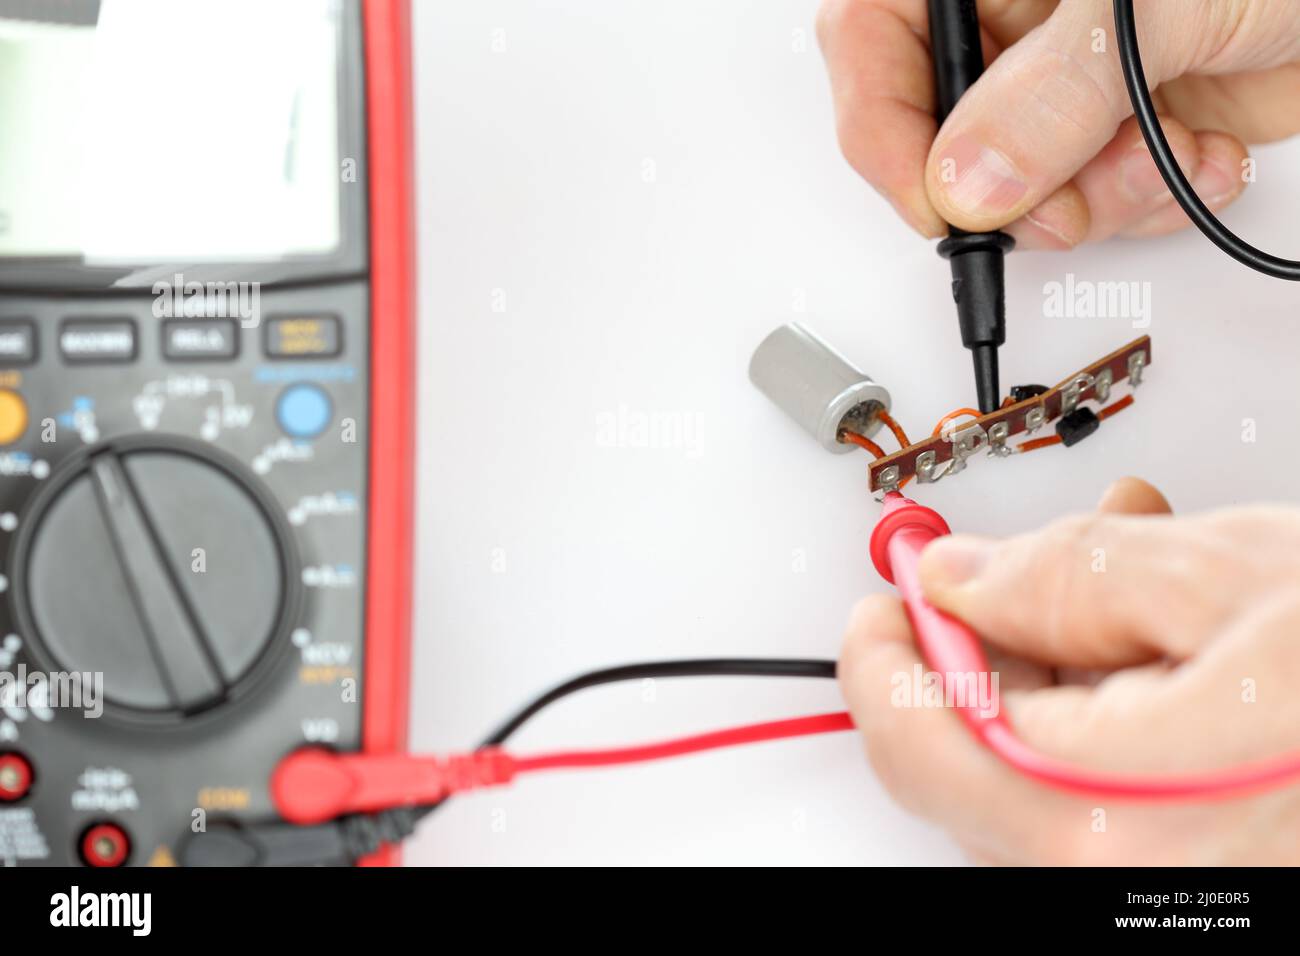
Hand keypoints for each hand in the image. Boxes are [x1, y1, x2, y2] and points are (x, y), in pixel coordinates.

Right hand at [816, 0, 1299, 247]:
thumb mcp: (1162, 2)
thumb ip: (1059, 87)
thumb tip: (967, 177)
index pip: (871, 36)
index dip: (883, 127)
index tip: (938, 200)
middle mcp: (1018, 16)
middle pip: (935, 128)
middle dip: (1008, 188)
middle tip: (1058, 201)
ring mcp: (1065, 76)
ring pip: (1011, 184)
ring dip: (1091, 203)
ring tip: (1160, 158)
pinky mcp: (1116, 125)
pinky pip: (1084, 200)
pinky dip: (1142, 203)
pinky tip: (1196, 154)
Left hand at [839, 477, 1299, 864]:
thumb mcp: (1221, 583)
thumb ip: (1062, 574)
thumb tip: (961, 579)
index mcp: (1104, 817)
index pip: (916, 742)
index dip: (884, 655)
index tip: (888, 605)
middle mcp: (1125, 877)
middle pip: (971, 764)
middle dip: (981, 649)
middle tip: (1000, 577)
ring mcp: (1158, 885)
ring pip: (1038, 777)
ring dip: (1053, 672)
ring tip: (1118, 587)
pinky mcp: (1192, 873)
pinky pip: (1102, 800)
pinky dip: (1106, 715)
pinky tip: (1153, 648)